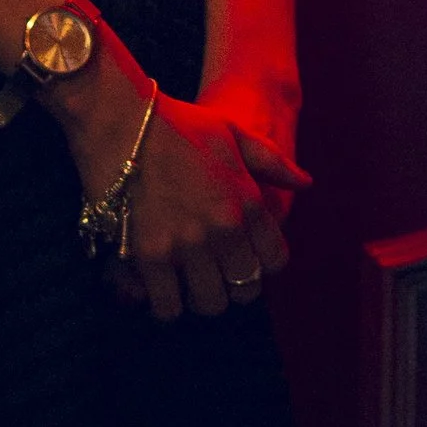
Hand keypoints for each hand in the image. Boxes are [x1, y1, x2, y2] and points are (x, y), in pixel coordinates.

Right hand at [59, 53, 304, 320]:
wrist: (120, 121)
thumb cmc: (179, 124)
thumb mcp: (235, 133)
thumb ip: (273, 163)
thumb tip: (305, 183)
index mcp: (248, 202)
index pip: (274, 262)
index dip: (262, 265)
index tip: (245, 258)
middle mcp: (223, 230)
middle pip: (245, 291)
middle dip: (233, 286)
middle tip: (215, 274)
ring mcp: (185, 246)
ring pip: (208, 304)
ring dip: (200, 297)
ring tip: (188, 282)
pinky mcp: (147, 257)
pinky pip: (167, 306)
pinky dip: (166, 303)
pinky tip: (160, 288)